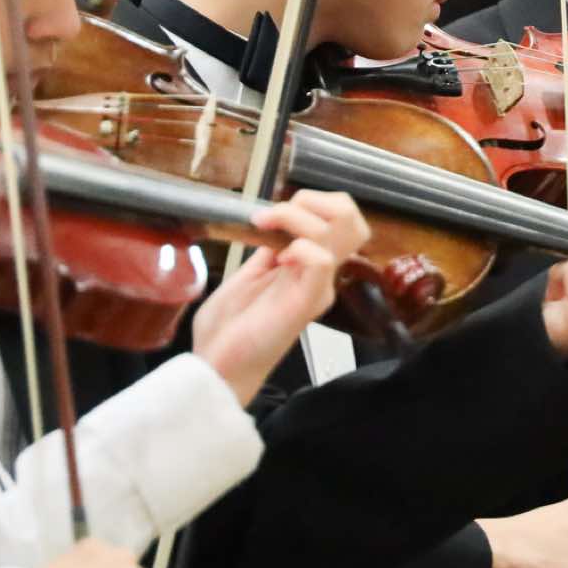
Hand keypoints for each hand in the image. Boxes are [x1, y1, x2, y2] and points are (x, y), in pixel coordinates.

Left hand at [193, 189, 367, 403]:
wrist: (217, 367)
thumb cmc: (230, 328)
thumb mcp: (248, 275)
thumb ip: (268, 251)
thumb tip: (275, 225)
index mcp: (309, 267)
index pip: (340, 219)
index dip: (313, 202)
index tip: (272, 214)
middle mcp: (320, 275)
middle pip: (351, 219)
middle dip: (314, 200)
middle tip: (276, 215)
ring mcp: (316, 288)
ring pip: (334, 230)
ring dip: (293, 217)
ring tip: (263, 225)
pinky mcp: (306, 303)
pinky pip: (320, 260)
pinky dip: (298, 246)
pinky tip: (276, 258)